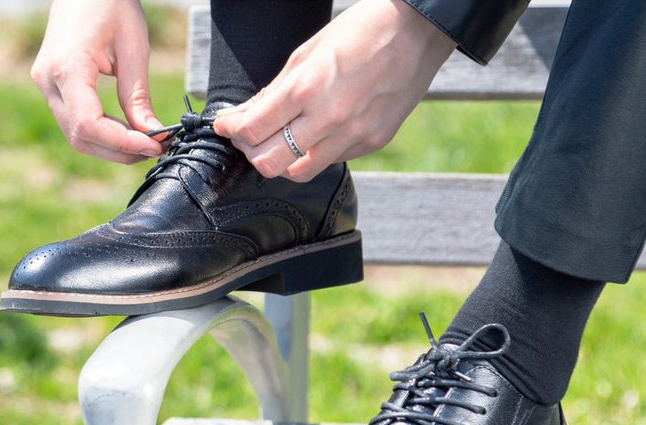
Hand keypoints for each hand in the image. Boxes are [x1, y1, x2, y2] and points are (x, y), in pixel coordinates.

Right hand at [30, 0, 165, 163]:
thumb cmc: (109, 3)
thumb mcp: (133, 47)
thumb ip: (138, 96)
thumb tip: (152, 135)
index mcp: (66, 66)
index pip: (89, 124)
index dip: (122, 143)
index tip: (153, 146)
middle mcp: (48, 80)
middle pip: (80, 136)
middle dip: (119, 150)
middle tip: (155, 148)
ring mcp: (45, 84)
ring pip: (76, 135)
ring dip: (111, 147)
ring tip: (145, 142)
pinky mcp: (51, 86)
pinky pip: (74, 122)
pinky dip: (101, 134)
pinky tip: (126, 131)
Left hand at [213, 0, 454, 180]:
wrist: (418, 30)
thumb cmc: (361, 31)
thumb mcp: (308, 51)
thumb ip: (275, 90)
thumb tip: (245, 115)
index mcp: (307, 88)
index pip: (252, 130)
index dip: (231, 130)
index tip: (226, 125)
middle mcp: (329, 118)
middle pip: (269, 163)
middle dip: (250, 151)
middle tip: (248, 136)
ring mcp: (353, 135)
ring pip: (298, 172)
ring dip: (280, 159)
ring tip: (278, 140)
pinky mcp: (371, 143)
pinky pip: (330, 160)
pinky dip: (313, 152)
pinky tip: (315, 132)